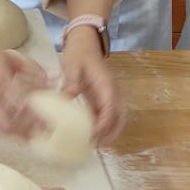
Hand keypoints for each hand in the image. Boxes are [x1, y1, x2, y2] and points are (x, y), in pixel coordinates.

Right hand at [0, 28, 48, 138]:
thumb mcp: (10, 56)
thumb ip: (32, 70)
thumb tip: (52, 80)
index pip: (21, 107)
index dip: (36, 118)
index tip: (50, 123)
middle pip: (10, 126)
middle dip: (27, 133)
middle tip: (43, 132)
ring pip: (0, 129)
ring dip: (17, 134)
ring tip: (32, 134)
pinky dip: (6, 128)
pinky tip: (16, 126)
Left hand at [59, 26, 124, 144]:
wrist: (84, 43)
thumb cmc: (79, 54)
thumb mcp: (72, 65)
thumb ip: (71, 81)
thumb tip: (69, 96)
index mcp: (106, 84)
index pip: (111, 107)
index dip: (105, 123)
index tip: (94, 135)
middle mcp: (112, 91)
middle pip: (121, 116)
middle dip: (113, 132)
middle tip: (99, 146)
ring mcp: (108, 95)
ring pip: (117, 117)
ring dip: (110, 131)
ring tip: (97, 145)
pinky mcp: (102, 97)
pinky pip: (107, 114)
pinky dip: (103, 126)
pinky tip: (92, 135)